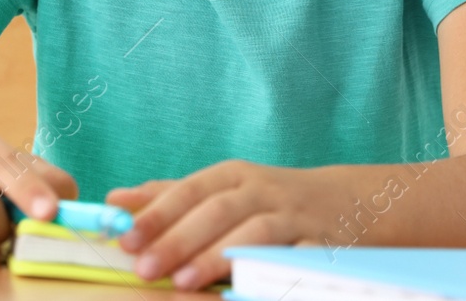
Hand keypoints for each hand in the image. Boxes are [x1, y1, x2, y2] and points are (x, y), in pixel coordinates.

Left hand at [106, 159, 345, 289]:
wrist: (351, 203)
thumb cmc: (268, 201)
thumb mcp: (221, 190)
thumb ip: (169, 197)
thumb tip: (114, 200)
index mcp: (233, 176)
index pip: (190, 190)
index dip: (158, 214)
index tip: (126, 239)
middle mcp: (263, 191)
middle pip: (218, 211)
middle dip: (179, 240)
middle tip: (146, 269)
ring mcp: (296, 218)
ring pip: (256, 235)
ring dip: (219, 257)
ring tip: (185, 283)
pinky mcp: (325, 247)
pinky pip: (297, 262)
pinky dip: (273, 274)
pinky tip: (246, 290)